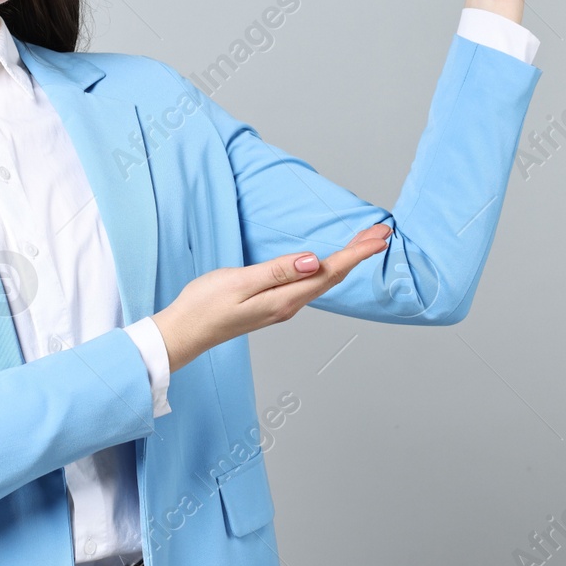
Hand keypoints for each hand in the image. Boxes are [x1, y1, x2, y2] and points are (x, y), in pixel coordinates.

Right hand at [151, 223, 393, 371]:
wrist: (184, 332)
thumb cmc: (205, 305)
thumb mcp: (240, 282)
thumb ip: (278, 271)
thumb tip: (315, 261)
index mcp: (284, 299)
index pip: (330, 272)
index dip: (357, 253)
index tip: (379, 236)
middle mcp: (289, 306)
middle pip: (332, 277)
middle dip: (358, 253)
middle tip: (381, 232)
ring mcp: (282, 307)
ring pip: (324, 281)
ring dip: (346, 261)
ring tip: (363, 243)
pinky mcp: (273, 305)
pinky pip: (311, 286)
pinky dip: (328, 270)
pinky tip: (329, 264)